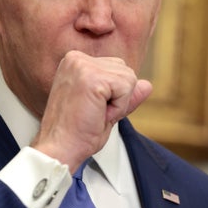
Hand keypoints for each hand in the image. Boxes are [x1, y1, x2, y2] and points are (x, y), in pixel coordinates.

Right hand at [31, 51, 151, 172]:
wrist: (59, 149)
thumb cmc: (76, 133)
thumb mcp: (106, 109)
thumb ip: (125, 94)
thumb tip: (148, 85)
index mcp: (76, 61)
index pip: (117, 68)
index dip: (113, 95)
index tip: (90, 108)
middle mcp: (77, 58)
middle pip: (126, 71)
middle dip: (118, 97)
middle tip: (93, 113)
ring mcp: (83, 66)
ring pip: (129, 79)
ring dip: (118, 103)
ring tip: (94, 113)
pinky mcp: (92, 78)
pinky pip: (126, 89)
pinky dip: (119, 108)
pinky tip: (97, 114)